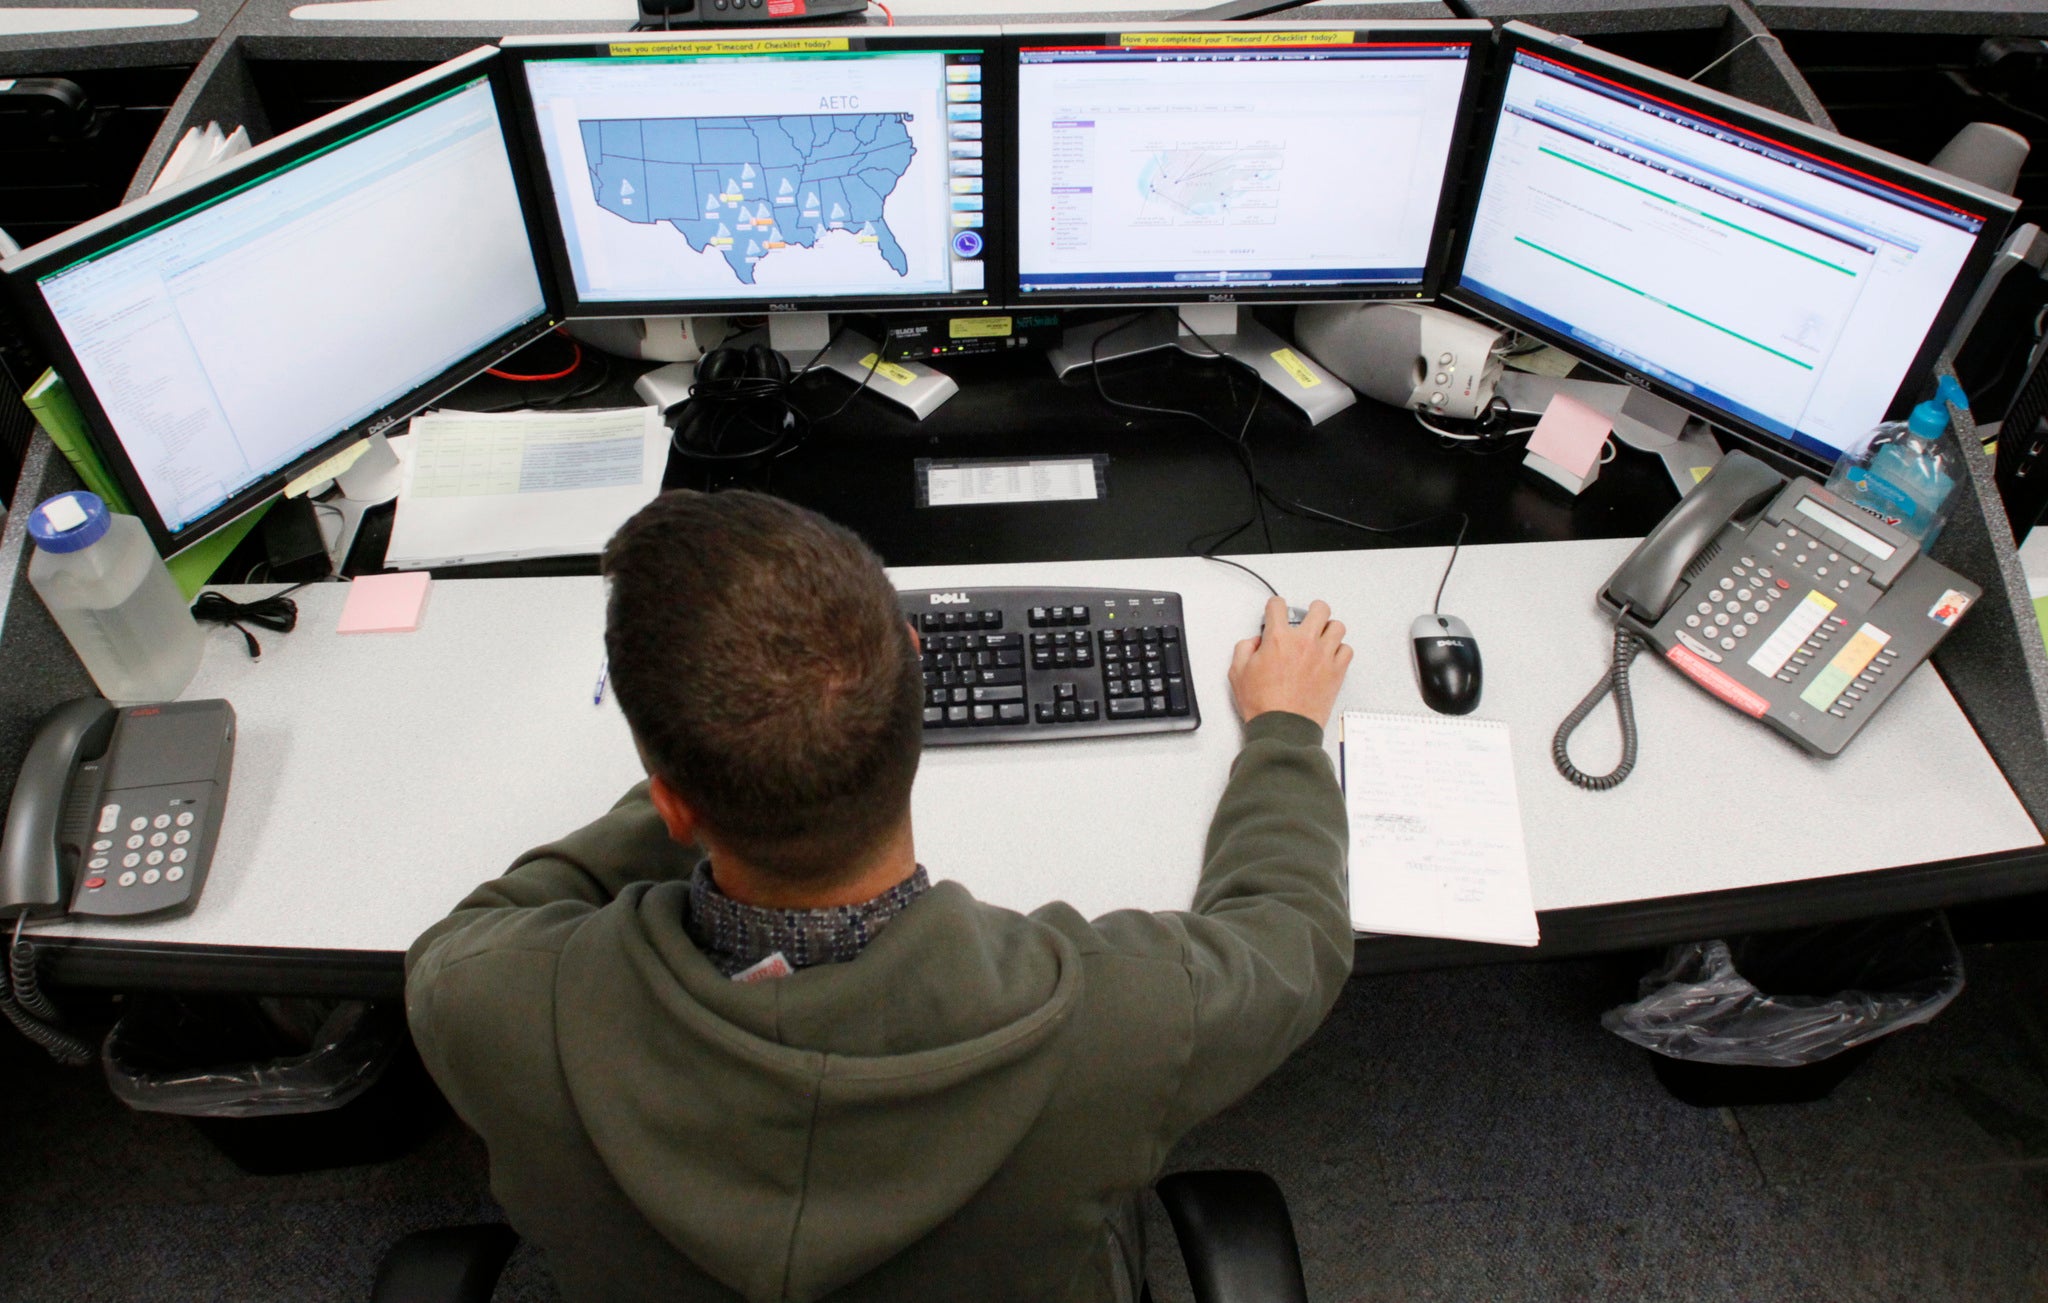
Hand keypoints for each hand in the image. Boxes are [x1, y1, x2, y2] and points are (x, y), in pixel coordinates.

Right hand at [1228, 598, 1353, 729]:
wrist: (1283, 727)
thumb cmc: (1263, 705)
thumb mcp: (1238, 673)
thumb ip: (1244, 649)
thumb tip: (1254, 642)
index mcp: (1278, 639)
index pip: (1278, 606)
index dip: (1275, 606)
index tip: (1276, 610)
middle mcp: (1304, 642)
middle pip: (1319, 609)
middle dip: (1312, 610)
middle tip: (1307, 617)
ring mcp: (1324, 655)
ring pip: (1337, 626)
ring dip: (1328, 628)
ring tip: (1322, 636)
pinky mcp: (1337, 671)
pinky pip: (1347, 650)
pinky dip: (1340, 650)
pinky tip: (1331, 655)